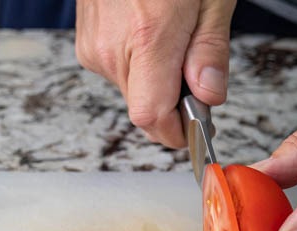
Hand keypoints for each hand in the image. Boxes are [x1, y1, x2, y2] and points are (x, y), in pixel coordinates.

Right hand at [75, 0, 235, 147]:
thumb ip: (210, 50)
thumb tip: (210, 96)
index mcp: (147, 37)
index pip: (151, 117)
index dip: (176, 132)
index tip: (197, 130)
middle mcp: (112, 47)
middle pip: (144, 108)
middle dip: (174, 103)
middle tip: (195, 70)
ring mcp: (94, 44)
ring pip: (132, 91)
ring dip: (156, 81)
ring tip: (172, 37)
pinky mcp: (86, 40)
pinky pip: (117, 70)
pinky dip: (139, 63)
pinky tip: (150, 32)